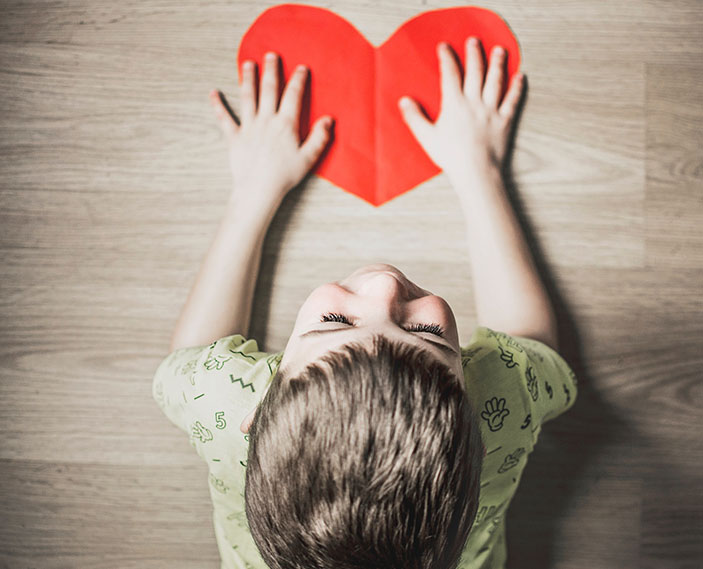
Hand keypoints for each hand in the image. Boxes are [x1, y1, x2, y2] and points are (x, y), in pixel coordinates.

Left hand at [209, 52, 333, 204]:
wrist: (259, 189)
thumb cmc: (285, 176)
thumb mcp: (308, 158)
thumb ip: (319, 137)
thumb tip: (328, 120)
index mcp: (285, 124)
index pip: (293, 95)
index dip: (298, 80)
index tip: (301, 68)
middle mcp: (266, 121)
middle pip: (269, 89)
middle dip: (271, 70)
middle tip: (271, 55)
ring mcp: (249, 127)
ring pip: (247, 97)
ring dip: (247, 79)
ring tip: (248, 64)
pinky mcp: (234, 137)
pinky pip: (224, 118)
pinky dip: (218, 105)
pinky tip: (213, 93)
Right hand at [398, 38, 524, 183]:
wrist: (476, 171)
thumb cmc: (450, 156)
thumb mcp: (426, 137)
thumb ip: (414, 117)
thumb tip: (404, 100)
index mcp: (454, 104)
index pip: (450, 74)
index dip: (447, 58)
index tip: (445, 47)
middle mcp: (474, 102)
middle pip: (475, 72)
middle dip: (474, 54)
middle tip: (474, 41)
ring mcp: (491, 110)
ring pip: (495, 81)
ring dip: (497, 64)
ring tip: (499, 50)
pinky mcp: (505, 121)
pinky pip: (512, 100)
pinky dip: (517, 87)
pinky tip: (520, 76)